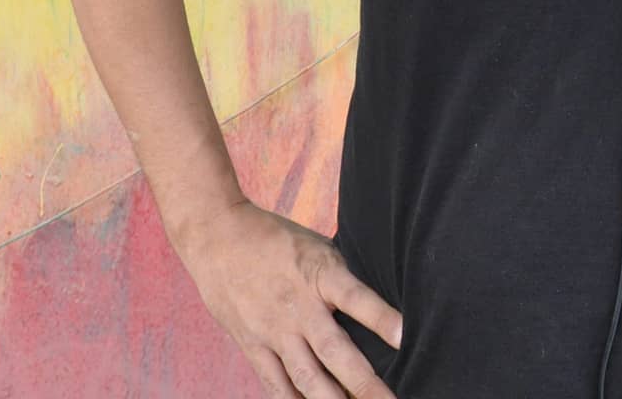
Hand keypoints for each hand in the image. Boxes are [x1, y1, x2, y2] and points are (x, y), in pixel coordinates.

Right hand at [177, 199, 403, 398]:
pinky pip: (276, 384)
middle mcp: (298, 306)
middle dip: (364, 383)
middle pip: (334, 351)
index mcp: (318, 273)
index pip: (355, 297)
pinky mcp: (252, 346)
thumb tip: (373, 305)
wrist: (217, 237)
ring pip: (307, 377)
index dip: (380, 317)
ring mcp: (273, 330)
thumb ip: (339, 277)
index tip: (404, 335)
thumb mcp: (316, 246)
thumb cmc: (276, 239)